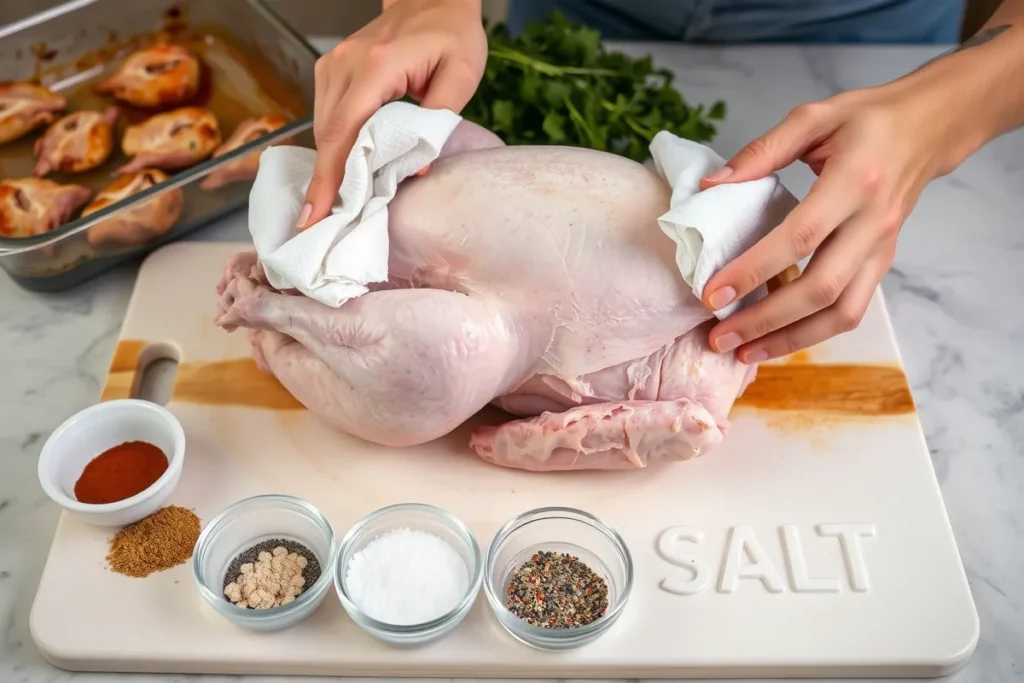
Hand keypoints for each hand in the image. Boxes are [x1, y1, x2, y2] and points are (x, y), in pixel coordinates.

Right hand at [298, 0, 486, 229]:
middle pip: (327, 135)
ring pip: (323, 128)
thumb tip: (413, 169)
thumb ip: (438, 122)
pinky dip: (335, 147)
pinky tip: (345, 171)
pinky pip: (327, 116)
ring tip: (334, 206)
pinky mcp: (331, 71)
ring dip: (329, 167)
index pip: (345, 131)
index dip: (329, 178)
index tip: (314, 215)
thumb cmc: (453, 36)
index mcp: (378, 66)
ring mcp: (334, 65)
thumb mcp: (461, 76)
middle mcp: (346, 64)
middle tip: (318, 226)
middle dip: (323, 184)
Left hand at [697, 69, 982, 362]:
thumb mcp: (814, 117)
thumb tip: (711, 185)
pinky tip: (776, 340)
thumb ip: (762, 151)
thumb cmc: (869, 119)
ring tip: (743, 352)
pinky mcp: (882, 263)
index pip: (800, 237)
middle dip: (766, 320)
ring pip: (841, 313)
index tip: (713, 293)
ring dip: (790, 339)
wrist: (930, 127)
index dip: (755, 270)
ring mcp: (882, 248)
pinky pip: (851, 310)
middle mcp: (873, 223)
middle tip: (719, 336)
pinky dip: (813, 332)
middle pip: (820, 288)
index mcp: (855, 180)